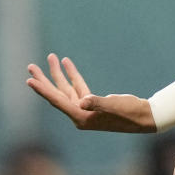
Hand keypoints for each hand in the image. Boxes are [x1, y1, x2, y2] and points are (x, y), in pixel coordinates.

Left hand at [27, 54, 155, 132]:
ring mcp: (86, 109)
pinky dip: (72, 75)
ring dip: (58, 74)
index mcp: (82, 117)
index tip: (30, 81)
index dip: (44, 90)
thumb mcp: (114, 106)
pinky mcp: (92, 104)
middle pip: (57, 95)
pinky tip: (67, 63)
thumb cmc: (130, 113)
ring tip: (51, 57)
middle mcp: (80, 114)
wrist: (144, 117)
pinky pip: (78, 87)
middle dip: (45, 80)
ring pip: (66, 89)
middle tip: (30, 67)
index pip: (58, 102)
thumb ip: (98, 103)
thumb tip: (84, 101)